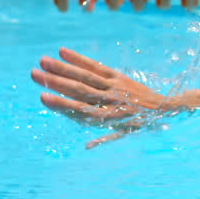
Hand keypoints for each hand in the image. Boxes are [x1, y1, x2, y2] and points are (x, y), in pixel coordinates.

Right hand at [31, 48, 184, 126]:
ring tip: (43, 61)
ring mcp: (114, 86)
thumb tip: (87, 147)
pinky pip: (97, 66)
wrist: (166, 107)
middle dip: (55, 81)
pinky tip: (63, 52)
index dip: (61, 104)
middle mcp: (110, 100)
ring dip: (63, 68)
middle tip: (33, 74)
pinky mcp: (117, 75)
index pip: (81, 111)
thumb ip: (104, 137)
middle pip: (79, 90)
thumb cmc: (141, 124)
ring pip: (85, 76)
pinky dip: (80, 59)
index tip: (43, 97)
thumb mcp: (124, 134)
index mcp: (109, 118)